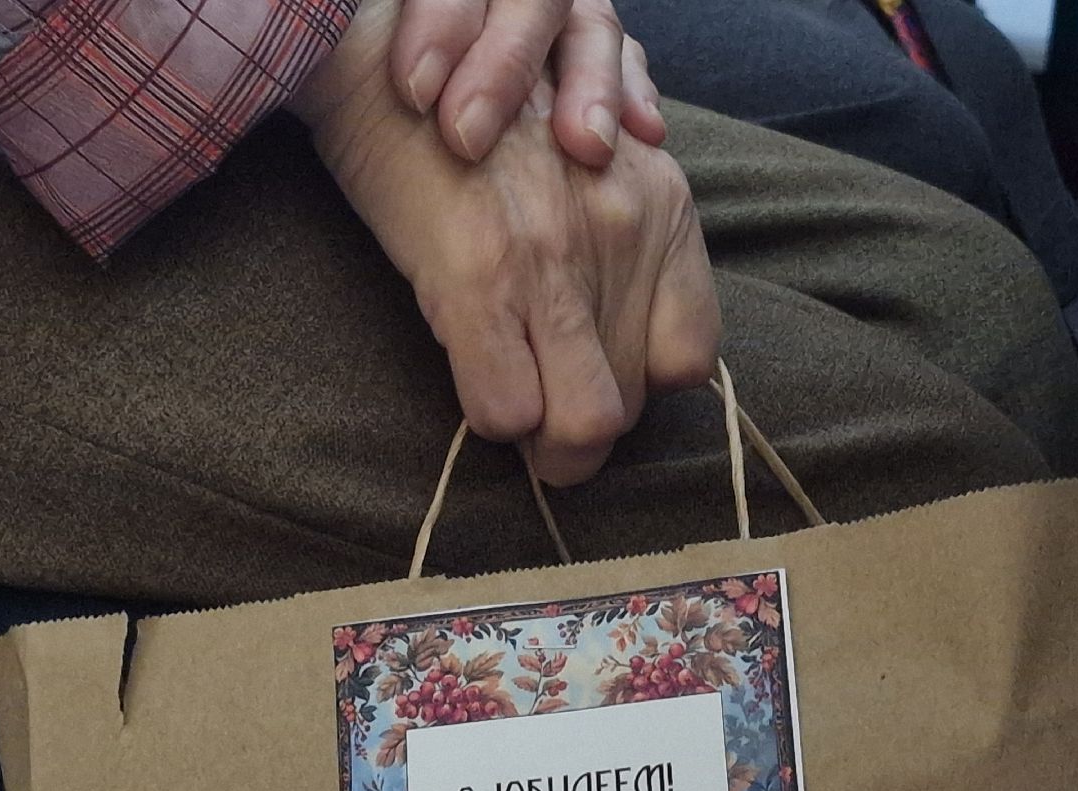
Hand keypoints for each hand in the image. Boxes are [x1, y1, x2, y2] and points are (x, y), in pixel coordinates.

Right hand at [293, 0, 718, 485]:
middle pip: (635, 404)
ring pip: (587, 424)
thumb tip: (614, 337)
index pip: (692, 360)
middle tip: (540, 416)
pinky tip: (468, 380)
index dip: (637, 388)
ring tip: (511, 415)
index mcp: (662, 206)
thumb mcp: (588, 165)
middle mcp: (625, 232)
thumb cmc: (481, 116)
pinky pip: (507, 410)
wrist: (385, 57)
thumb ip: (619, 243)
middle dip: (585, 434)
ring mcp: (556, 258)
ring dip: (544, 447)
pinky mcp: (482, 276)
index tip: (589, 379)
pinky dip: (488, 420)